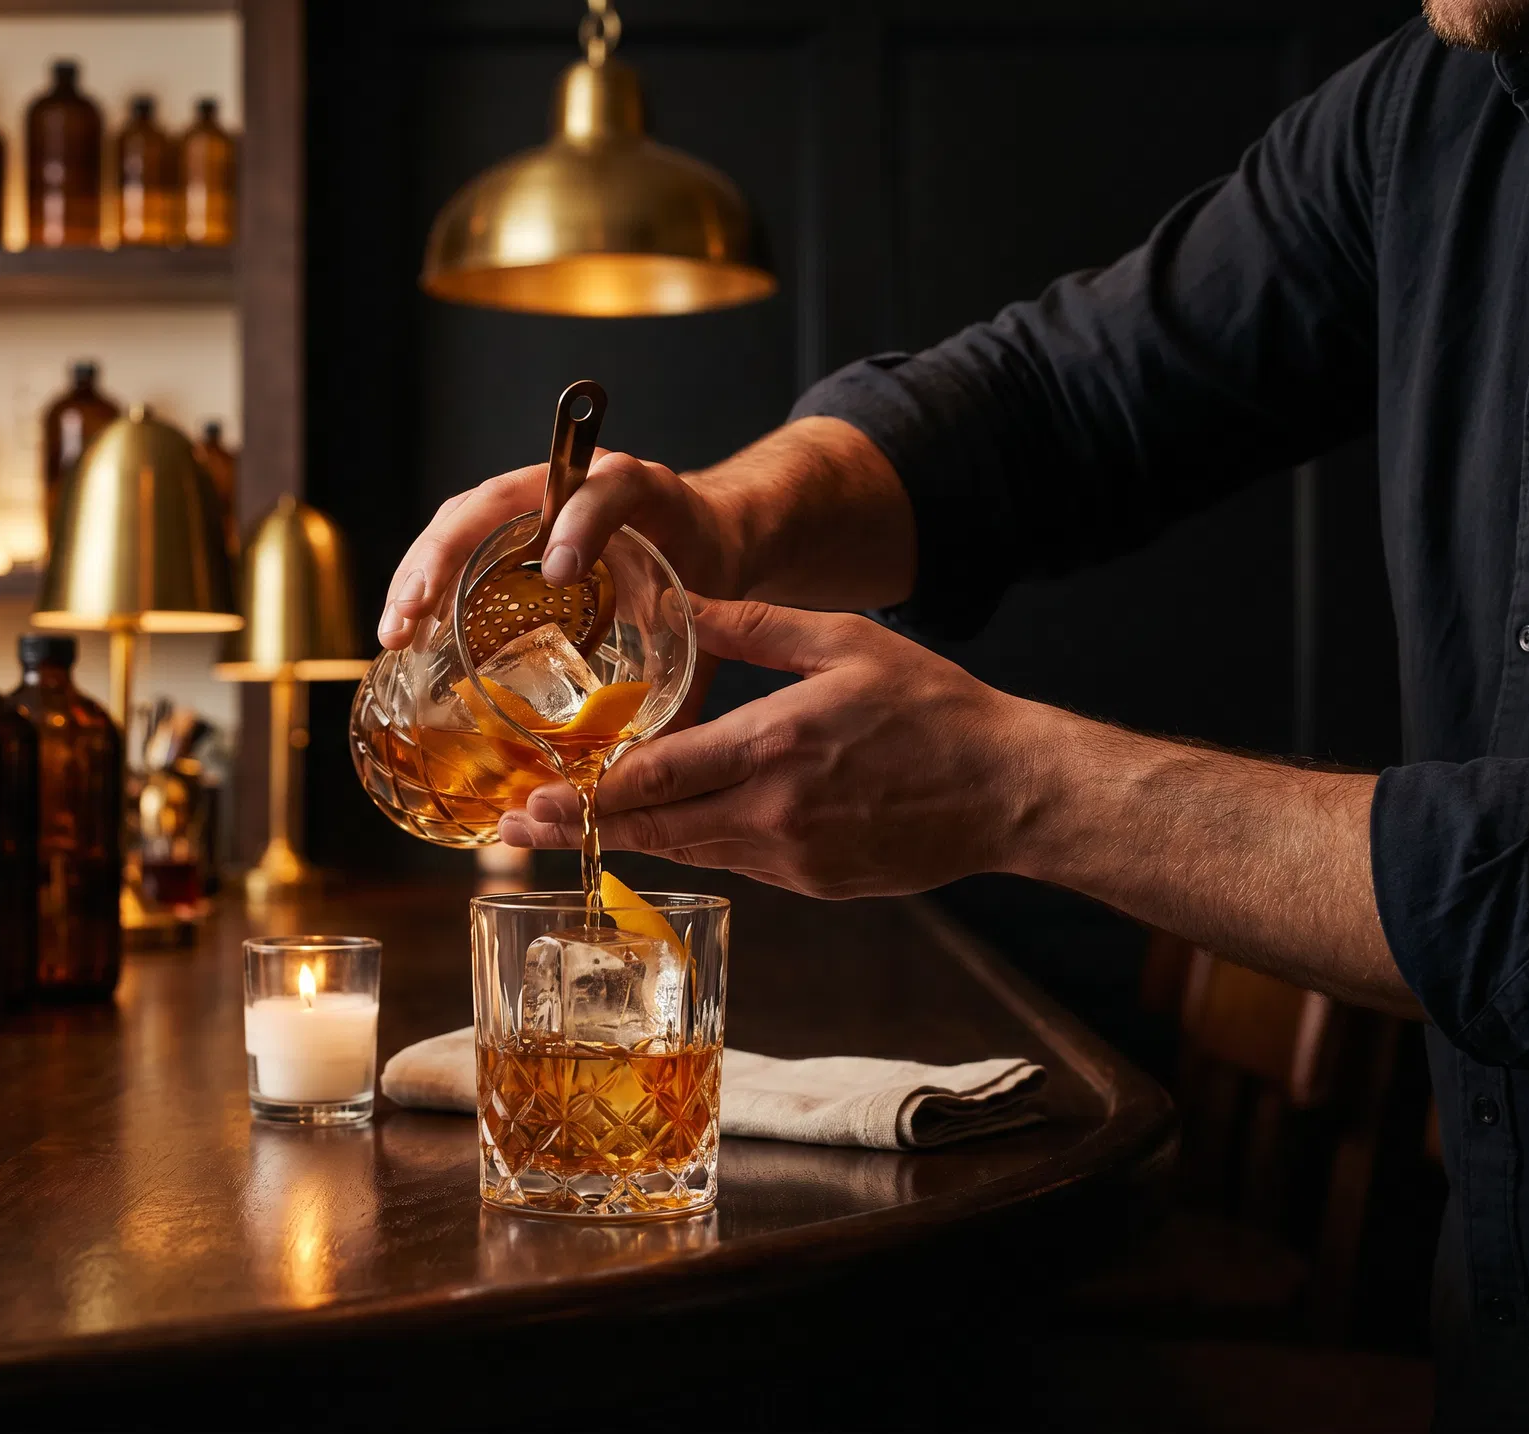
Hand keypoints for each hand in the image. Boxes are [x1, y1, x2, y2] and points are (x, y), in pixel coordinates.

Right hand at [376, 450, 741, 650]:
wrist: (703, 537)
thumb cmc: (705, 573)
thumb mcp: (711, 618)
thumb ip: (690, 676)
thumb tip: (658, 762)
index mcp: (636, 491)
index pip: (606, 488)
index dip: (580, 521)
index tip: (561, 571)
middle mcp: (573, 486)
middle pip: (496, 500)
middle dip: (446, 553)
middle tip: (415, 612)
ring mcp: (531, 504)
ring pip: (462, 522)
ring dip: (420, 573)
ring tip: (395, 631)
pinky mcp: (509, 532)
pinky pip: (458, 547)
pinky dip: (427, 585)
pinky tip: (407, 632)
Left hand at [497, 598, 1041, 898]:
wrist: (1009, 790)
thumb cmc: (934, 709)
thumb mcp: (844, 643)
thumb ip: (755, 626)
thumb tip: (683, 603)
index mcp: (776, 746)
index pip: (658, 779)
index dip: (588, 793)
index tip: (535, 796)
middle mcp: (775, 813)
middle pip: (655, 828)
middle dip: (582, 827)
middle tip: (518, 827)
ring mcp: (793, 858)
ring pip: (689, 850)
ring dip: (629, 839)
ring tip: (569, 828)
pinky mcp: (812, 882)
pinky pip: (735, 860)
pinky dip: (695, 841)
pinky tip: (665, 826)